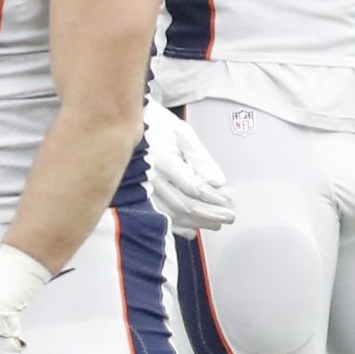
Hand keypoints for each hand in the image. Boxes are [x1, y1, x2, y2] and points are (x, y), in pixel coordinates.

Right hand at [144, 102, 235, 237]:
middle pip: (184, 204)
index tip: (229, 201)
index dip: (214, 198)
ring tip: (217, 224)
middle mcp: (150, 177)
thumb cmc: (157, 125)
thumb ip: (200, 159)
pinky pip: (158, 216)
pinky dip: (176, 225)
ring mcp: (141, 188)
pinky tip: (191, 229)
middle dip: (211, 213)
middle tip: (230, 216)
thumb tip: (218, 182)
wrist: (125, 123)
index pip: (193, 187)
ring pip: (172, 214)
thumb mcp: (182, 134)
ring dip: (197, 221)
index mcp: (163, 160)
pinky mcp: (135, 195)